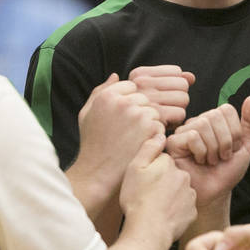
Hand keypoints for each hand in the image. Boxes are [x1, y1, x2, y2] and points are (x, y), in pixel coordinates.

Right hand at [74, 74, 163, 193]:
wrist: (98, 173)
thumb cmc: (92, 144)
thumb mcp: (87, 114)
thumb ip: (100, 91)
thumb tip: (116, 75)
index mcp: (107, 95)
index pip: (131, 87)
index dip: (129, 104)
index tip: (123, 120)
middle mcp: (123, 101)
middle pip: (144, 98)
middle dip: (141, 112)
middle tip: (130, 132)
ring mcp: (138, 113)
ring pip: (155, 111)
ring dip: (150, 124)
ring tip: (135, 140)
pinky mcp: (151, 128)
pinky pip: (162, 125)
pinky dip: (156, 135)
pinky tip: (141, 146)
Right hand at [120, 135, 196, 241]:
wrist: (148, 230)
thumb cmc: (137, 199)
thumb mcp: (134, 168)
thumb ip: (148, 148)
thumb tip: (160, 135)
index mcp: (169, 163)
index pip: (162, 161)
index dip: (152, 170)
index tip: (144, 180)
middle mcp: (184, 176)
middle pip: (172, 175)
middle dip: (163, 182)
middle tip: (148, 194)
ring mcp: (190, 195)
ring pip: (178, 191)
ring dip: (170, 196)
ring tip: (154, 207)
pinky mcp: (192, 212)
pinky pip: (183, 208)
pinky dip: (175, 211)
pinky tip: (163, 216)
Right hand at [128, 65, 194, 129]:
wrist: (113, 144)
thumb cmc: (131, 116)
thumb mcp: (142, 92)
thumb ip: (167, 80)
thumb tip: (191, 76)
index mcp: (137, 75)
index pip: (176, 71)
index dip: (174, 86)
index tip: (161, 96)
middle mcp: (140, 84)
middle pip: (183, 84)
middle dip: (178, 98)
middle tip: (165, 109)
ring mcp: (146, 100)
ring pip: (184, 99)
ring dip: (178, 111)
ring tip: (163, 118)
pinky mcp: (154, 118)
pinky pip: (180, 114)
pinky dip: (175, 122)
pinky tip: (163, 126)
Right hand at [165, 96, 249, 207]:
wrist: (214, 194)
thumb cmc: (226, 172)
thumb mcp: (245, 146)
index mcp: (214, 120)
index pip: (226, 109)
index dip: (234, 132)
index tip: (232, 149)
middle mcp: (198, 122)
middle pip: (215, 115)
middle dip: (225, 141)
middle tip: (221, 157)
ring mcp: (184, 131)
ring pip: (203, 124)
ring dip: (213, 148)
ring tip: (210, 161)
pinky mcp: (174, 142)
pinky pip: (192, 136)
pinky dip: (201, 151)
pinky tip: (198, 161)